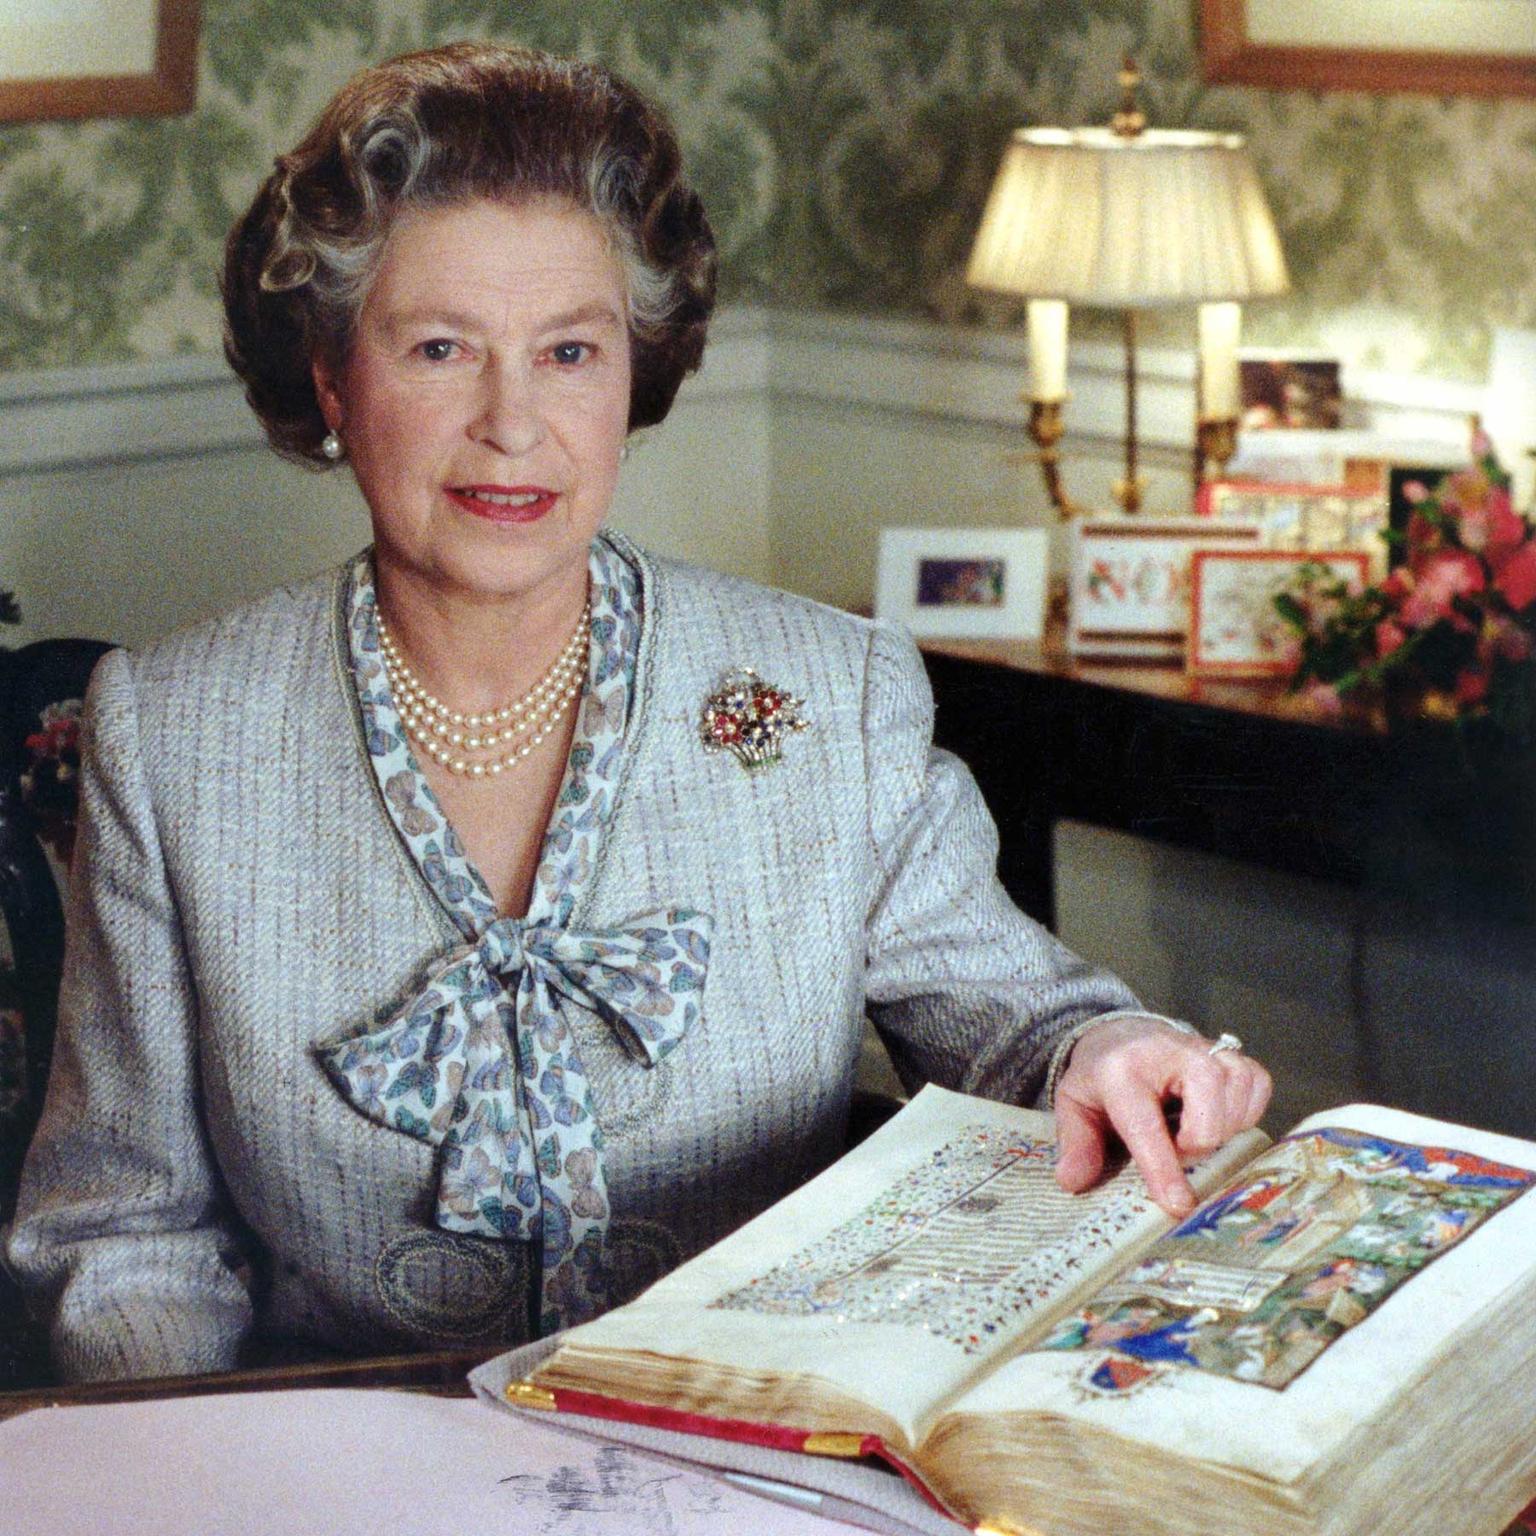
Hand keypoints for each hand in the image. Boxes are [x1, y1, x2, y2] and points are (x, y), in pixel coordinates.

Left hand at [1053, 1015, 1271, 1217]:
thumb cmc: (1102, 1076)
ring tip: (1190, 1126)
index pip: (1145, 1125)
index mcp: (1120, 1070)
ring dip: (1220, 1130)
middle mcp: (1169, 1052)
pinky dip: (1243, 1112)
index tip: (1178, 1205)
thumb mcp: (1074, 1105)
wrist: (1124, 1034)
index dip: (1163, 1168)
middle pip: (1208, 1117)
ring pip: (1237, 1104)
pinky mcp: (1233, 1052)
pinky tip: (1215, 1113)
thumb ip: (1076, 1145)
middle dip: (1195, 1146)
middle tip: (1174, 1143)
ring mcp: (1206, 1048)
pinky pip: (1258, 1089)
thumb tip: (1073, 1182)